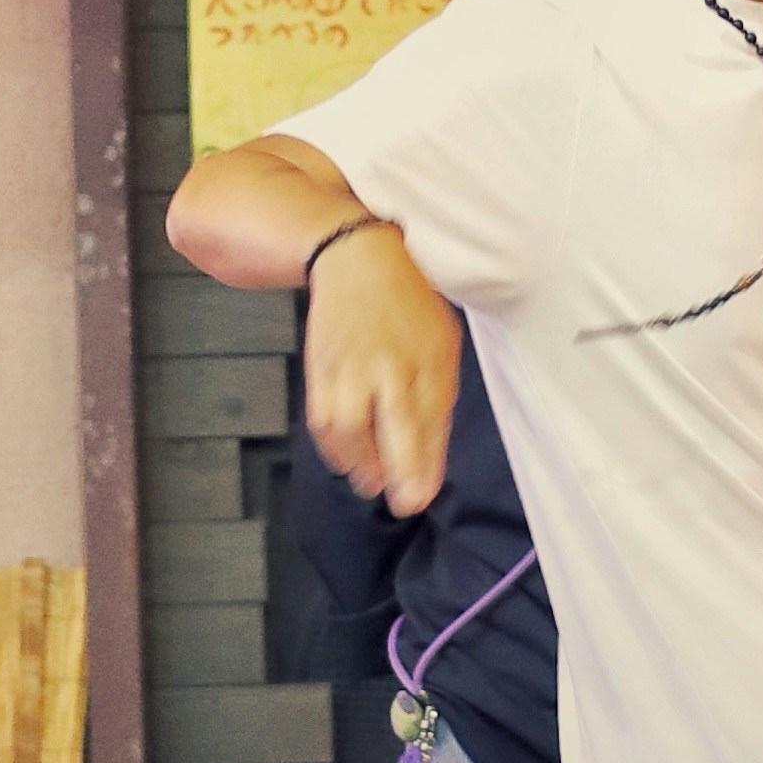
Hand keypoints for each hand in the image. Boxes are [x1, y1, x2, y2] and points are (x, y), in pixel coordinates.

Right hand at [302, 224, 461, 513]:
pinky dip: (332, 446)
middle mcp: (389, 361)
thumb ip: (438, 397)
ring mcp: (351, 364)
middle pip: (392, 424)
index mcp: (428, 355)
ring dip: (360, 463)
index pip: (430, 418)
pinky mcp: (321, 367)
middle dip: (397, 469)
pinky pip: (321, 416)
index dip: (425, 463)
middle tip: (402, 502)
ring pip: (348, 426)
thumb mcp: (441, 343)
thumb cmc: (407, 306)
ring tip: (371, 482)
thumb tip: (432, 455)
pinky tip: (346, 459)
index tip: (421, 496)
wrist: (356, 260)